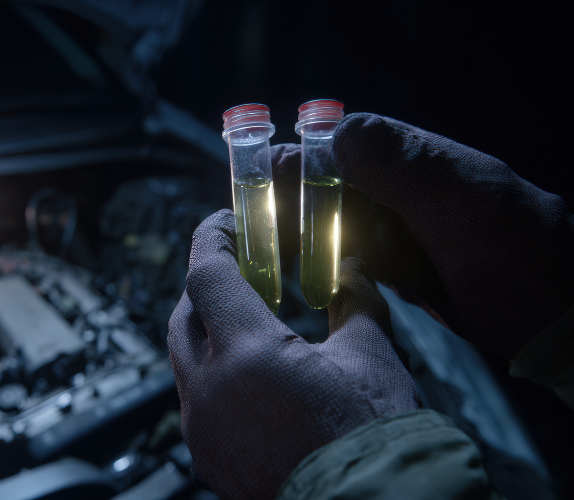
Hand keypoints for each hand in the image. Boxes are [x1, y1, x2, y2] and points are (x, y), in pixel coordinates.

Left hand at [168, 210, 419, 499]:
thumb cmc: (376, 441)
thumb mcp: (372, 357)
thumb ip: (355, 302)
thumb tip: (351, 270)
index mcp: (246, 356)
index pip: (206, 275)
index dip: (212, 240)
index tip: (224, 224)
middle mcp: (209, 393)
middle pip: (183, 316)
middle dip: (204, 286)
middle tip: (237, 270)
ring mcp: (203, 431)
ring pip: (184, 361)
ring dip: (206, 332)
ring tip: (246, 321)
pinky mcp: (209, 459)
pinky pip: (196, 402)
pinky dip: (213, 375)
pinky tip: (249, 375)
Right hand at [272, 114, 573, 357]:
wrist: (552, 315)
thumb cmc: (516, 252)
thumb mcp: (463, 201)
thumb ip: (404, 165)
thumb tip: (332, 134)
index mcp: (409, 159)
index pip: (334, 146)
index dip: (293, 163)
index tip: (257, 187)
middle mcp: (397, 186)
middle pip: (323, 184)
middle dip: (285, 203)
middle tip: (250, 232)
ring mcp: (396, 226)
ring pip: (329, 220)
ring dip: (296, 235)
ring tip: (262, 256)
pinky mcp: (396, 262)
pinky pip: (347, 253)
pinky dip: (320, 260)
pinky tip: (298, 276)